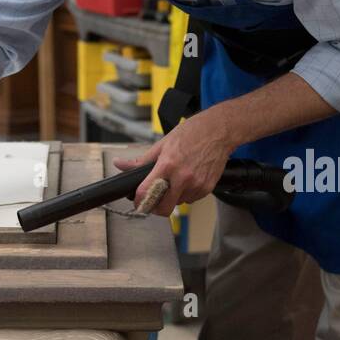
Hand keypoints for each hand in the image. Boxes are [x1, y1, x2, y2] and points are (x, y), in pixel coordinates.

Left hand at [112, 112, 234, 216]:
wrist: (219, 131)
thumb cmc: (192, 133)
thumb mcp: (162, 144)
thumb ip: (141, 160)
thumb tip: (120, 164)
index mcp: (168, 165)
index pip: (147, 193)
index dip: (139, 201)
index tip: (138, 202)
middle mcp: (183, 178)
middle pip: (164, 208)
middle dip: (156, 206)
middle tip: (153, 199)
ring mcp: (196, 185)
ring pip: (178, 203)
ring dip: (173, 197)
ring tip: (176, 179)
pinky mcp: (207, 188)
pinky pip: (191, 199)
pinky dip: (187, 193)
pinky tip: (188, 178)